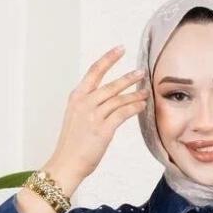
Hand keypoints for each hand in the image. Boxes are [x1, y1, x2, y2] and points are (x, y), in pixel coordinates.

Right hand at [47, 44, 148, 191]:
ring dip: (134, 94)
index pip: (94, 72)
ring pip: (118, 98)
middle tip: (141, 71)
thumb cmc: (71, 145)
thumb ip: (88, 106)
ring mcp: (93, 116)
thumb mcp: (75, 118)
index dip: (108, 59)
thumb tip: (105, 101)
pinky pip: (122, 114)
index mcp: (77, 98)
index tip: (120, 49)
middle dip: (128, 77)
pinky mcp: (103, 129)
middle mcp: (84, 103)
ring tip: (146, 91)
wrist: (66, 163)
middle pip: (110, 84)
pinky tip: (142, 105)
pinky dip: (134, 108)